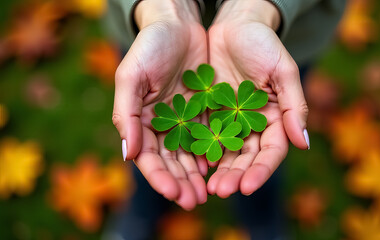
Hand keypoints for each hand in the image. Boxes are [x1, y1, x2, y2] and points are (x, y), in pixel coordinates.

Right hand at [112, 0, 207, 209]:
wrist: (177, 24)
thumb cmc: (149, 47)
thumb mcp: (132, 76)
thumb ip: (126, 114)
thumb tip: (127, 154)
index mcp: (140, 121)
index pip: (148, 157)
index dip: (159, 177)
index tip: (172, 192)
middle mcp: (162, 126)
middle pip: (171, 162)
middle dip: (181, 182)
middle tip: (194, 201)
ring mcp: (184, 121)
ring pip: (190, 155)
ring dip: (197, 175)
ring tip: (209, 192)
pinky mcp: (203, 112)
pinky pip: (209, 137)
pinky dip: (213, 154)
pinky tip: (220, 167)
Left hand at [206, 0, 309, 197]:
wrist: (235, 25)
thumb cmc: (264, 43)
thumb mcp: (282, 70)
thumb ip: (293, 105)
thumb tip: (304, 142)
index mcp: (275, 118)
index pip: (271, 152)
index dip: (261, 171)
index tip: (247, 187)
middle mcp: (253, 125)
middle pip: (246, 158)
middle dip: (235, 176)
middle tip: (220, 191)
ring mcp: (231, 121)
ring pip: (225, 153)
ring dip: (217, 171)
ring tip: (206, 188)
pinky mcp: (210, 114)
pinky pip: (205, 137)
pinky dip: (200, 152)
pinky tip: (192, 165)